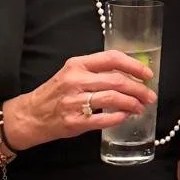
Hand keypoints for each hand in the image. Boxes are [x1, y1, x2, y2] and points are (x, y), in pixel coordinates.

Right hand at [2, 50, 155, 149]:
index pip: (112, 58)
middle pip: (117, 80)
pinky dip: (119, 118)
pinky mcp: (75, 121)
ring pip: (113, 99)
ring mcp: (75, 101)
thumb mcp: (72, 73)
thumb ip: (96, 71)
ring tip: (140, 108)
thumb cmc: (56, 93)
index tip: (148, 74)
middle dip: (139, 89)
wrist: (30, 115)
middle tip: (149, 96)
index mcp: (77, 64)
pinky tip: (125, 117)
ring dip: (132, 104)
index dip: (134, 66)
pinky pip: (103, 119)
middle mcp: (76, 80)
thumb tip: (130, 75)